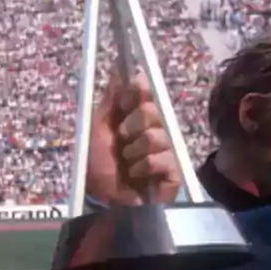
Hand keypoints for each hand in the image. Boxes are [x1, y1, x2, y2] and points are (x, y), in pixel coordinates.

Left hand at [86, 72, 180, 206]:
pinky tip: (137, 175)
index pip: (144, 93)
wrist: (101, 199)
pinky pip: (164, 158)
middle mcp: (152, 130)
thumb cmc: (97, 165)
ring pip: (157, 135)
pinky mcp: (173, 172)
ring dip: (135, 150)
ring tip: (127, 163)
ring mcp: (164, 151)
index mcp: (133, 118)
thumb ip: (110, 101)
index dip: (137, 89)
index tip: (131, 87)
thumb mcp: (98, 129)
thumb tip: (118, 69)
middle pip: (151, 111)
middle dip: (131, 125)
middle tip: (121, 139)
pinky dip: (145, 166)